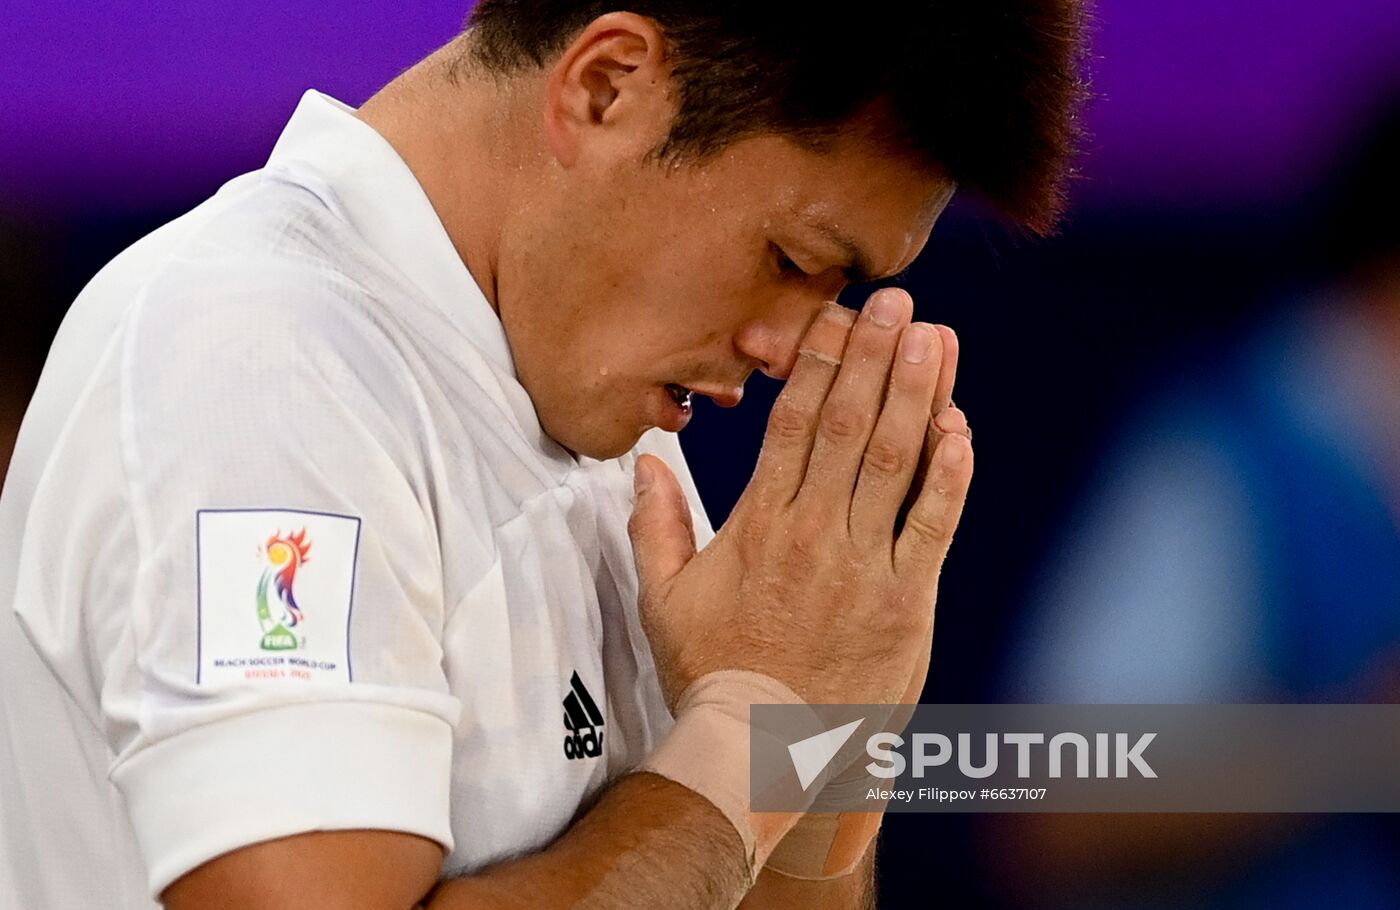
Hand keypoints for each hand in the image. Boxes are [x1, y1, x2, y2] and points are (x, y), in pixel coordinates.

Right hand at [628, 288, 972, 707]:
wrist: (762, 750)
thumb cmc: (713, 674)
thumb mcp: (663, 600)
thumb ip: (655, 526)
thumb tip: (644, 461)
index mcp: (759, 524)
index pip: (794, 424)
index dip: (822, 364)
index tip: (841, 317)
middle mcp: (813, 533)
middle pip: (848, 426)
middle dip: (876, 358)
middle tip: (899, 304)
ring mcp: (864, 565)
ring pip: (894, 463)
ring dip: (917, 394)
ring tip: (934, 339)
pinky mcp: (907, 601)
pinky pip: (934, 525)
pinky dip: (951, 474)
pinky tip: (960, 426)